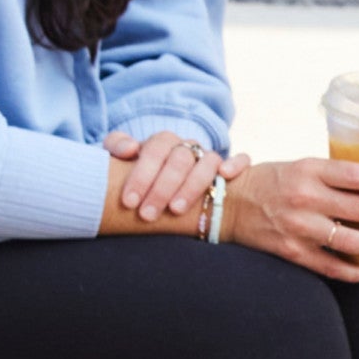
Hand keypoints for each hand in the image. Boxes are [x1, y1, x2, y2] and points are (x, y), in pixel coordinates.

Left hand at [105, 127, 228, 222]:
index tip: (128, 202)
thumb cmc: (141, 179)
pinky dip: (237, 163)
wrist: (163, 190)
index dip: (141, 175)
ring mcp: (209, 158)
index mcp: (162, 143)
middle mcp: (188, 148)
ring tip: (175, 210)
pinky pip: (242, 159)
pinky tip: (226, 175)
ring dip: (192, 185)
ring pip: (209, 162)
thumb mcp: (121, 162)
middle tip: (147, 214)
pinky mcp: (231, 169)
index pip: (155, 150)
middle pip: (180, 159)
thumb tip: (130, 149)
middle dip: (162, 188)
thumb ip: (117, 147)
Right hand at [222, 155, 358, 281]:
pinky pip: (330, 266)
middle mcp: (305, 198)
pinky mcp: (291, 251)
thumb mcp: (301, 167)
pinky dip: (354, 272)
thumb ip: (334, 176)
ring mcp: (298, 227)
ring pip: (351, 241)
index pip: (357, 176)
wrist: (226, 205)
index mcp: (309, 171)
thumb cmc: (272, 182)